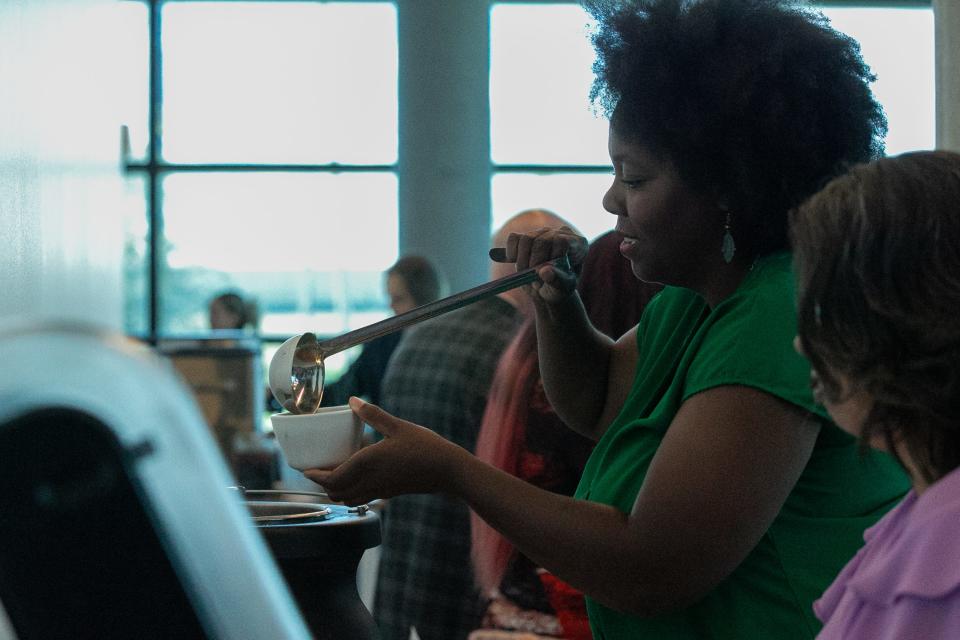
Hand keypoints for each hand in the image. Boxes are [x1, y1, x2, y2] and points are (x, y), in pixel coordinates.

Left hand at [303, 397, 462, 504]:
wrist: (448, 471)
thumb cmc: (425, 447)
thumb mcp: (398, 426)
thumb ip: (373, 415)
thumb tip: (352, 401)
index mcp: (367, 463)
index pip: (332, 479)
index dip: (315, 476)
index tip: (305, 469)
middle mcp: (370, 481)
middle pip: (335, 492)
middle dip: (322, 484)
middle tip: (317, 470)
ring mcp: (380, 490)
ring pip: (348, 498)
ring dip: (336, 491)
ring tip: (334, 474)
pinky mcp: (389, 493)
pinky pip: (362, 497)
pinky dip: (351, 492)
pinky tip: (357, 478)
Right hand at [502, 226, 587, 302]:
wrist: (547, 289)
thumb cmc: (559, 288)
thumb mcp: (563, 288)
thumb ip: (557, 280)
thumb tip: (544, 271)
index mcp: (578, 244)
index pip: (561, 242)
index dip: (550, 258)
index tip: (547, 275)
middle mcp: (561, 234)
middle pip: (541, 241)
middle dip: (534, 263)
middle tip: (535, 281)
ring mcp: (543, 233)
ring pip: (525, 239)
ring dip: (522, 261)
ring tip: (527, 274)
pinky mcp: (526, 236)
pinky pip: (513, 238)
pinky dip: (510, 252)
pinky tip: (514, 262)